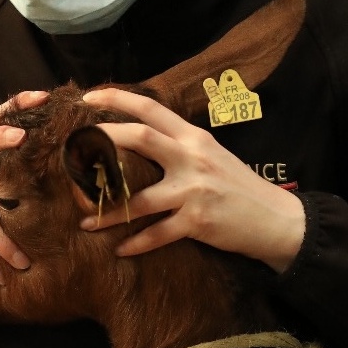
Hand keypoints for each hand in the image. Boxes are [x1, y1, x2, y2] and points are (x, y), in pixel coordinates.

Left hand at [82, 88, 305, 273]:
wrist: (275, 219)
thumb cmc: (239, 187)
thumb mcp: (212, 156)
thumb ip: (179, 147)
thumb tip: (139, 141)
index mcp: (193, 137)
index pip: (151, 108)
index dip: (117, 99)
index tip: (88, 97)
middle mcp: (192, 157)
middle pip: (140, 138)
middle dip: (102, 141)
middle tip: (73, 151)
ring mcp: (194, 189)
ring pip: (139, 198)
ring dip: (108, 211)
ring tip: (86, 221)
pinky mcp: (197, 221)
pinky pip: (157, 234)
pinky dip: (136, 243)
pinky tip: (119, 249)